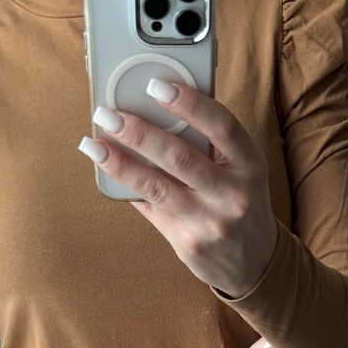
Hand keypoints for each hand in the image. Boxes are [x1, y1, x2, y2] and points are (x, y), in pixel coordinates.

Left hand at [80, 81, 279, 299]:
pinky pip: (152, 209)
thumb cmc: (240, 202)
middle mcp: (233, 194)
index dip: (189, 104)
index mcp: (250, 164)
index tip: (156, 85)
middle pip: (180, 157)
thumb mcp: (241, 170)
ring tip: (93, 145)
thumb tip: (153, 112)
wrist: (254, 262)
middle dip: (139, 133)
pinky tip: (107, 172)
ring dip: (121, 163)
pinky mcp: (188, 243)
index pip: (222, 126)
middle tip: (107, 114)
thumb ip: (208, 145)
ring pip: (158, 187)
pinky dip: (128, 188)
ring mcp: (210, 222)